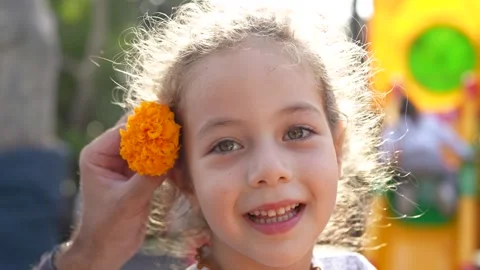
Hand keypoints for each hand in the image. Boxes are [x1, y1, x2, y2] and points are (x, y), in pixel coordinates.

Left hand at [56, 116, 166, 269]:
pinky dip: (166, 157)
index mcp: (97, 154)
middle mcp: (109, 154)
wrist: (107, 248)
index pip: (124, 129)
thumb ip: (148, 177)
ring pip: (148, 144)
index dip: (147, 124)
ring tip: (184, 139)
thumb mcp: (128, 201)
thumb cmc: (108, 226)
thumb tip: (171, 154)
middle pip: (137, 132)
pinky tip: (181, 156)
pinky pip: (154, 157)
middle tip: (180, 127)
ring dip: (164, 143)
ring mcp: (124, 163)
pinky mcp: (137, 173)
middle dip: (157, 131)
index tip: (170, 120)